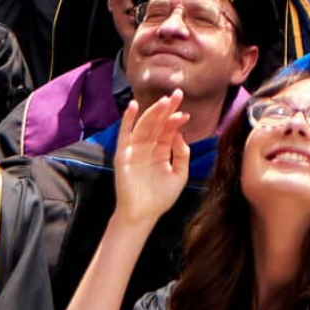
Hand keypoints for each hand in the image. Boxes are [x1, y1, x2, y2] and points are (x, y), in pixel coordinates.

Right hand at [110, 91, 188, 226]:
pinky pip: (124, 134)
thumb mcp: (179, 175)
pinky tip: (133, 106)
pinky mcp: (123, 154)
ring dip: (153, 112)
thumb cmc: (161, 197)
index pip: (169, 130)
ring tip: (164, 101)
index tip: (186, 113)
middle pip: (158, 123)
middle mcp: (148, 147)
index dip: (176, 120)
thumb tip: (180, 135)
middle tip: (177, 95)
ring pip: (144, 125)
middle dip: (167, 109)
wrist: (143, 214)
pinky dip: (127, 120)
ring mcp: (135, 149)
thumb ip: (182, 155)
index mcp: (161, 150)